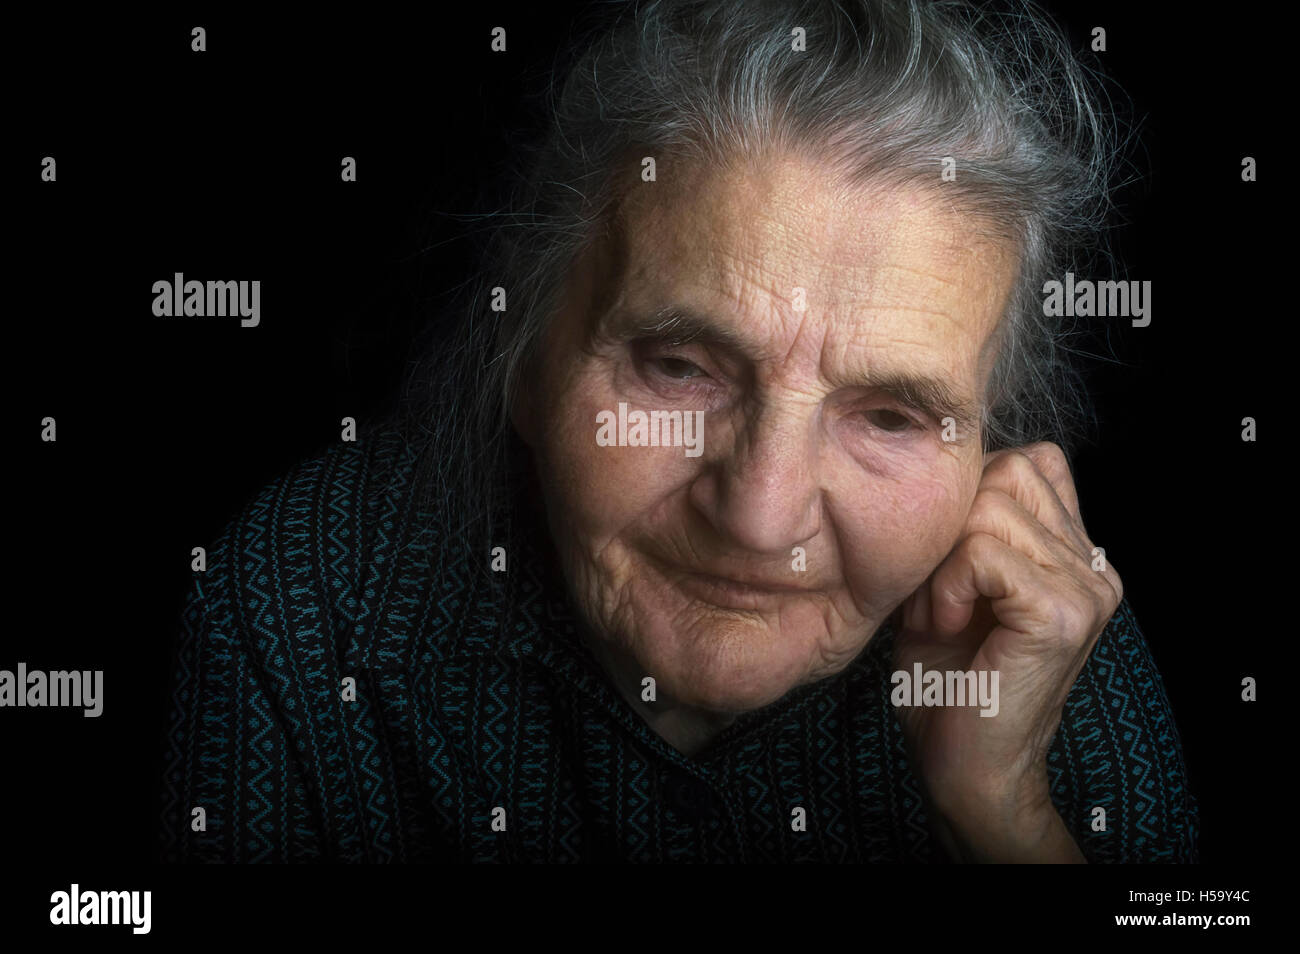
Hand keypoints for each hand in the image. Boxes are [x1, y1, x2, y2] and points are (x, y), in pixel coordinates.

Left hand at [892, 442, 1122, 860]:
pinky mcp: (1063, 613)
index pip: (1028, 462)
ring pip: (989, 507)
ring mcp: (1087, 587)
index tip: (946, 565)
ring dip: (942, 563)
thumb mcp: (948, 584)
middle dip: (951, 528)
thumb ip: (963, 527)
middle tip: (939, 594)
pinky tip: (948, 627)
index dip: (969, 499)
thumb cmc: (947, 680)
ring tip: (943, 616)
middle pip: (1007, 472)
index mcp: (1076, 552)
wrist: (967, 769)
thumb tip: (941, 467)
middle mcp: (1094, 563)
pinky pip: (982, 551)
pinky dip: (946, 586)